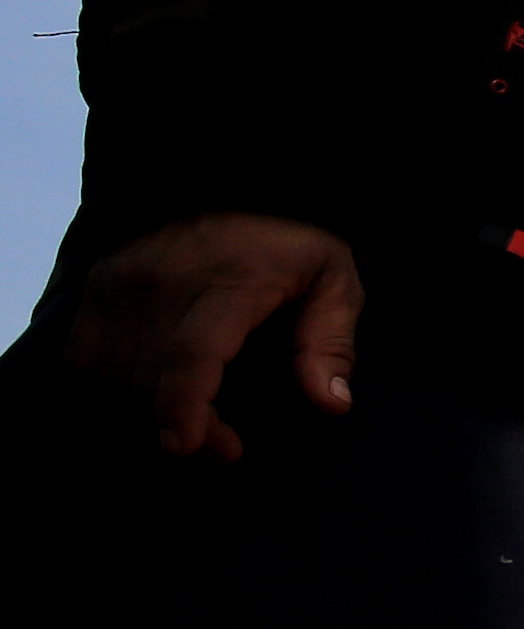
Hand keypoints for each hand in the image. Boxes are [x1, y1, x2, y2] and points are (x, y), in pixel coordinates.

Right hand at [64, 210, 361, 457]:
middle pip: (154, 379)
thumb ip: (330, 343)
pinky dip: (114, 386)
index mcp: (229, 281)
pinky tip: (153, 391)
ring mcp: (120, 284)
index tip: (184, 444)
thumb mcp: (332, 279)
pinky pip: (87, 360)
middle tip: (226, 447)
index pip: (193, 351)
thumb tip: (332, 405)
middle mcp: (164, 283)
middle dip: (188, 426)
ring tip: (195, 419)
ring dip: (151, 411)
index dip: (184, 403)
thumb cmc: (286, 241)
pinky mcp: (94, 290)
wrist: (225, 182)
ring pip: (117, 376)